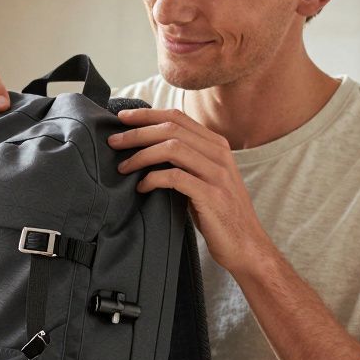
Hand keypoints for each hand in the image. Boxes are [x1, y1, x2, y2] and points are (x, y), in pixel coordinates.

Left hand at [108, 107, 276, 276]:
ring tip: (123, 167)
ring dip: (141, 155)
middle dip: (137, 132)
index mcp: (216, 145)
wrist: (246, 245)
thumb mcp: (203, 179)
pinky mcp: (212, 195)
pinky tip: (141, 188)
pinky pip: (175, 177)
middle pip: (171, 128)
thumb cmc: (218, 213)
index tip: (121, 118)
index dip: (147, 114)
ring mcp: (217, 173)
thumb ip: (185, 161)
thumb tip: (146, 149)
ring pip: (172, 148)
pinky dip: (153, 179)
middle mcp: (219, 154)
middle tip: (113, 141)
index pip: (177, 117)